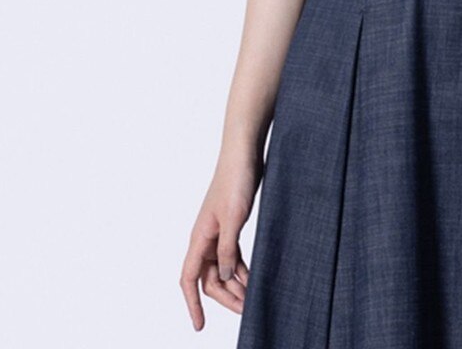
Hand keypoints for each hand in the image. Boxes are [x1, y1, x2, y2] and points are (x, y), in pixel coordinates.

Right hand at [179, 153, 259, 329]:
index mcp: (199, 237)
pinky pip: (232, 256)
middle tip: (245, 311)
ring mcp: (218, 233)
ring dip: (235, 285)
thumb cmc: (235, 181)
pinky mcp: (231, 226)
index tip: (199, 326)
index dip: (192, 304)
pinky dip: (241, 269)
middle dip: (224, 298)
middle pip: (209, 279)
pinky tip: (253, 279)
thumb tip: (225, 278)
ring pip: (222, 269)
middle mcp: (205, 238)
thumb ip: (227, 249)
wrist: (244, 154)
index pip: (189, 279)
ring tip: (252, 300)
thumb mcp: (233, 218)